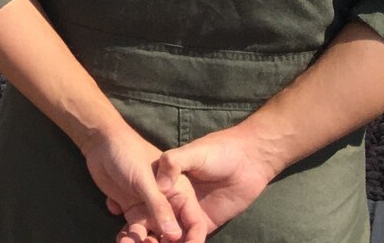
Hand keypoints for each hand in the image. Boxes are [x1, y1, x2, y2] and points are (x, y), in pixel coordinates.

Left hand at [82, 123, 206, 242]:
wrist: (101, 143)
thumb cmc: (129, 153)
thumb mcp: (145, 180)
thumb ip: (159, 207)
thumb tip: (175, 236)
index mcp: (180, 192)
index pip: (194, 222)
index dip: (192, 239)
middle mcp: (167, 204)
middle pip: (174, 234)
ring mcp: (149, 209)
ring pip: (153, 236)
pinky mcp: (133, 211)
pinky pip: (134, 232)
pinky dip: (129, 239)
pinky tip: (122, 240)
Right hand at [135, 125, 282, 238]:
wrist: (249, 159)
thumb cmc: (218, 150)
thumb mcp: (193, 153)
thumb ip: (174, 163)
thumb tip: (160, 185)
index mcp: (168, 184)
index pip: (150, 204)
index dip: (142, 217)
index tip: (135, 230)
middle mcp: (175, 201)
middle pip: (157, 222)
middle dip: (148, 236)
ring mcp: (190, 215)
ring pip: (172, 235)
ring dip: (162, 242)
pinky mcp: (206, 225)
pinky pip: (193, 240)